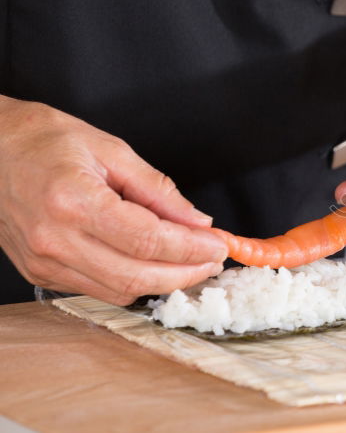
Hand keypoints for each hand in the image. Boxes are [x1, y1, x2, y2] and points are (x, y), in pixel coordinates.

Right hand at [0, 97, 227, 304]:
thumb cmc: (42, 140)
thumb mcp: (110, 149)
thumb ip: (158, 190)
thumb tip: (197, 221)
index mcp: (73, 201)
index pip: (148, 241)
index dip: (191, 249)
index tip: (219, 245)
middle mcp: (54, 239)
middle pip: (137, 277)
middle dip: (185, 274)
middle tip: (213, 260)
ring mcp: (43, 261)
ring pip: (119, 292)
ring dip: (163, 283)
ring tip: (191, 264)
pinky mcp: (39, 272)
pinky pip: (97, 290)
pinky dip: (133, 283)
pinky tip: (154, 266)